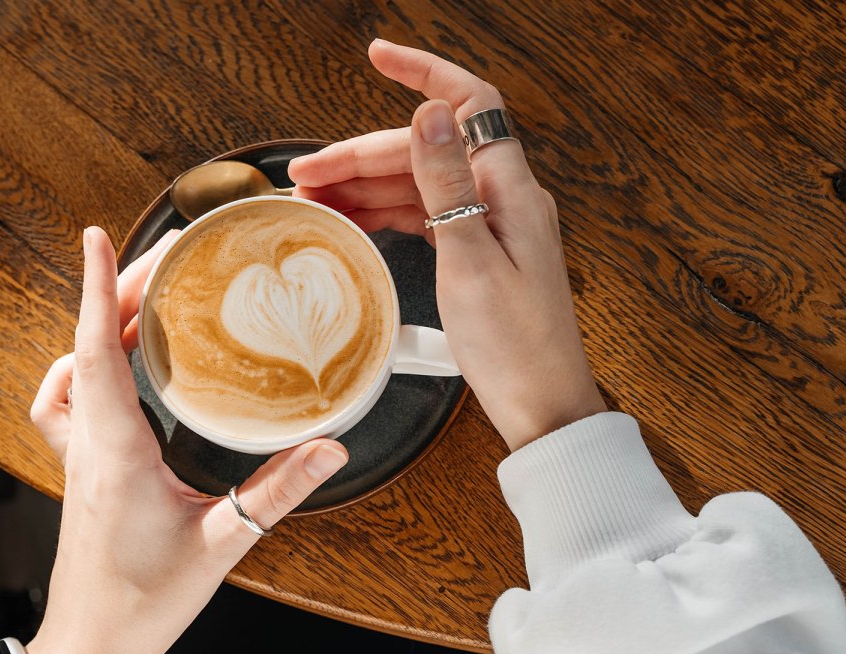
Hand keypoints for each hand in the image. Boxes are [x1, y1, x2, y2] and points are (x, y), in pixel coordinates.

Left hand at [25, 227, 348, 653]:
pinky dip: (88, 369)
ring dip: (104, 328)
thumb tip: (328, 448)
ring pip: (73, 372)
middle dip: (124, 292)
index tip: (96, 238)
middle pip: (90, 348)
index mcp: (116, 452)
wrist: (92, 645)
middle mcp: (89, 446)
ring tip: (148, 304)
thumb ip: (277, 493)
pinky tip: (118, 371)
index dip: (100, 291)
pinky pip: (70, 403)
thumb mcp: (223, 544)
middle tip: (169, 256)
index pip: (98, 354)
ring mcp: (78, 458)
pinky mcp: (82, 471)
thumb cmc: (144, 603)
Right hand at [290, 40, 604, 449]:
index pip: (469, 103)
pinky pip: (425, 215)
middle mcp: (503, 196)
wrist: (541, 405)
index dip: (423, 72)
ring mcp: (491, 223)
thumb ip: (446, 182)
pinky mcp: (478, 250)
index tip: (377, 54)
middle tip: (304, 175)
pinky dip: (386, 213)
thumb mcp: (470, 260)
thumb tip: (431, 111)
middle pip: (425, 150)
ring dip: (366, 186)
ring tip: (313, 199)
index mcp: (509, 188)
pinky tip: (352, 219)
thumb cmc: (514, 346)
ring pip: (419, 184)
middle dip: (362, 154)